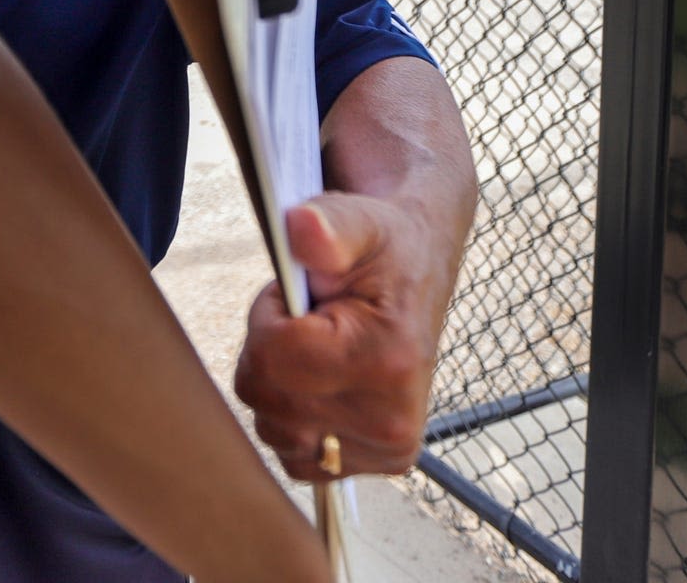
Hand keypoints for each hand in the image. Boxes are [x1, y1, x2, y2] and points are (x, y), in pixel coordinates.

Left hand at [233, 191, 457, 480]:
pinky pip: (296, 458)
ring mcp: (386, 450)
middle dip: (271, 352)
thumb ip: (327, 225)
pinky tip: (323, 386)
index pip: (269, 361)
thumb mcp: (358, 222)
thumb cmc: (384, 249)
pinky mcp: (381, 463)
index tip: (301, 299)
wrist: (422, 271)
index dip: (268, 319)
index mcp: (385, 362)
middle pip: (264, 399)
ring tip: (319, 351)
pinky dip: (295, 421)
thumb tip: (301, 227)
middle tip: (310, 322)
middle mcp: (390, 422)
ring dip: (280, 387)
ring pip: (273, 431)